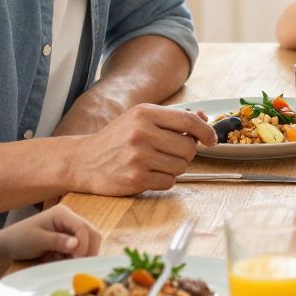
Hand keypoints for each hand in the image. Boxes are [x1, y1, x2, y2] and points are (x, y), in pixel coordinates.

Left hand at [0, 206, 102, 263]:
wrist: (9, 246)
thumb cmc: (20, 240)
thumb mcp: (36, 240)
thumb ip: (57, 241)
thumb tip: (76, 244)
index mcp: (62, 213)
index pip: (82, 227)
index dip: (83, 244)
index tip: (75, 258)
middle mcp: (70, 219)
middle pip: (92, 234)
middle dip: (87, 250)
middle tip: (74, 263)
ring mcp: (71, 230)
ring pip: (90, 242)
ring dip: (82, 255)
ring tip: (63, 261)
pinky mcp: (70, 240)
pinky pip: (82, 250)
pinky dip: (75, 258)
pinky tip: (61, 260)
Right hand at [71, 104, 214, 195]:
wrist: (83, 161)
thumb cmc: (117, 139)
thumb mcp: (140, 119)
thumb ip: (172, 118)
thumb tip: (204, 119)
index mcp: (144, 113)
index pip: (188, 121)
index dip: (206, 132)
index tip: (212, 140)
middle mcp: (141, 133)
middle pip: (188, 147)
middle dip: (185, 153)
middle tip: (170, 153)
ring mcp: (138, 157)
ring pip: (181, 166)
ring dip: (174, 168)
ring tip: (155, 163)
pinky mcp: (136, 178)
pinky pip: (169, 182)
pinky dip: (164, 180)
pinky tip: (148, 174)